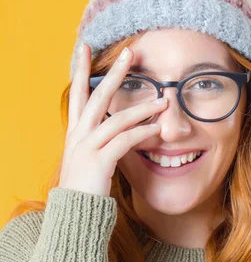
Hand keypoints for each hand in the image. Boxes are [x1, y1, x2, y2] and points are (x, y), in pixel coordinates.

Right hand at [58, 44, 167, 196]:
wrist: (76, 214)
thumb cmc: (87, 186)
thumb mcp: (92, 157)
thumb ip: (104, 139)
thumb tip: (123, 125)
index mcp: (76, 132)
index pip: (77, 94)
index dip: (80, 70)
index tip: (84, 47)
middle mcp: (77, 136)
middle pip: (95, 96)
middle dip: (113, 73)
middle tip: (129, 52)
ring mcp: (85, 148)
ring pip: (115, 119)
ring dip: (142, 108)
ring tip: (163, 102)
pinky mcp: (97, 163)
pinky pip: (123, 141)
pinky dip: (142, 133)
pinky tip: (157, 129)